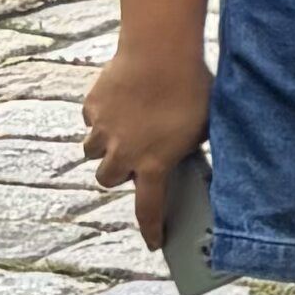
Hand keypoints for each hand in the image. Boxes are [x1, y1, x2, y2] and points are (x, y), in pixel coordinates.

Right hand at [81, 39, 207, 250]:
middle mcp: (123, 153)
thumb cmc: (192, 88)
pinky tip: (120, 101)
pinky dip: (101, 117)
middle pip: (107, 180)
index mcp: (154, 163)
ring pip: (91, 151)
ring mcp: (103, 130)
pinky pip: (91, 119)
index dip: (152, 229)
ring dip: (104, 147)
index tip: (154, 242)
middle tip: (132, 159)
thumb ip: (189, 147)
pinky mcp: (92, 106)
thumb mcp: (203, 127)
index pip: (149, 209)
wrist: (160, 52)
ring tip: (122, 130)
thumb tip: (187, 153)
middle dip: (117, 174)